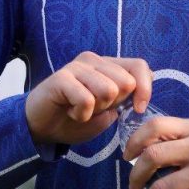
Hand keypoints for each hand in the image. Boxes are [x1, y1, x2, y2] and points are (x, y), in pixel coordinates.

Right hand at [25, 51, 151, 145]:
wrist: (41, 128)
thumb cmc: (75, 118)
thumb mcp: (107, 112)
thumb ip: (125, 97)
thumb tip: (148, 80)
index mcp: (108, 65)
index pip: (139, 66)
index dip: (145, 88)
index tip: (138, 109)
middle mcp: (94, 60)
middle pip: (125, 82)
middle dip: (114, 105)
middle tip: (94, 109)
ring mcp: (77, 66)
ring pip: (108, 91)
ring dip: (97, 110)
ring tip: (81, 110)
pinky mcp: (61, 77)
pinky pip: (86, 100)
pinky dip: (81, 114)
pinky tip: (70, 112)